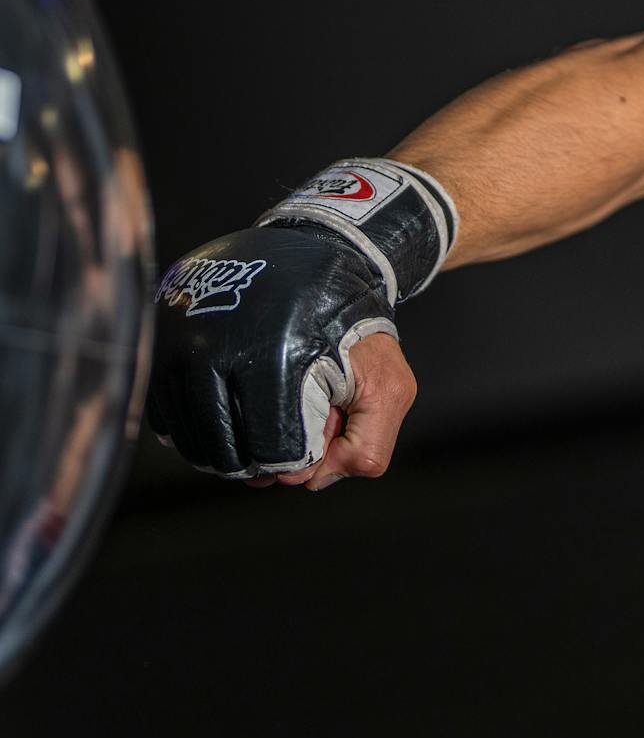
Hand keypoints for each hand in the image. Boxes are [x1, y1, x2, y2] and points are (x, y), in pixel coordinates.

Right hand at [149, 221, 401, 478]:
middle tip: (288, 436)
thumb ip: (368, 445)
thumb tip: (307, 480)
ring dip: (228, 450)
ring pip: (192, 439)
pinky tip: (229, 416)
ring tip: (261, 424)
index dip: (298, 462)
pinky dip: (196, 430)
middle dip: (263, 461)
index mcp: (277, 359)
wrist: (316, 256)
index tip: (312, 443)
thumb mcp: (389, 383)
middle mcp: (217, 348)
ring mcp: (180, 340)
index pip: (272, 452)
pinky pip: (166, 415)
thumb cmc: (354, 327)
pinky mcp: (160, 336)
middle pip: (228, 452)